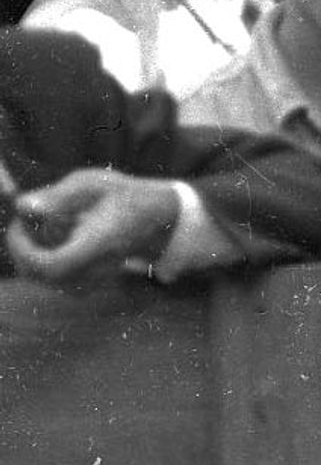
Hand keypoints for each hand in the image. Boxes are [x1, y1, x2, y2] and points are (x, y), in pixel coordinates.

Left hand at [8, 170, 182, 284]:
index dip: (23, 250)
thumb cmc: (123, 195)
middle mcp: (97, 268)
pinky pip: (55, 280)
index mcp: (98, 244)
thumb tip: (21, 206)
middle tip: (23, 223)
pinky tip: (50, 240)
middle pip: (41, 276)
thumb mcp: (91, 184)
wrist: (157, 217)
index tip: (19, 224)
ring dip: (30, 255)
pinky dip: (41, 261)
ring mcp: (95, 278)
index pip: (50, 265)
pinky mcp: (90, 281)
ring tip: (38, 229)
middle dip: (21, 250)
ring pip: (45, 280)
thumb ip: (56, 195)